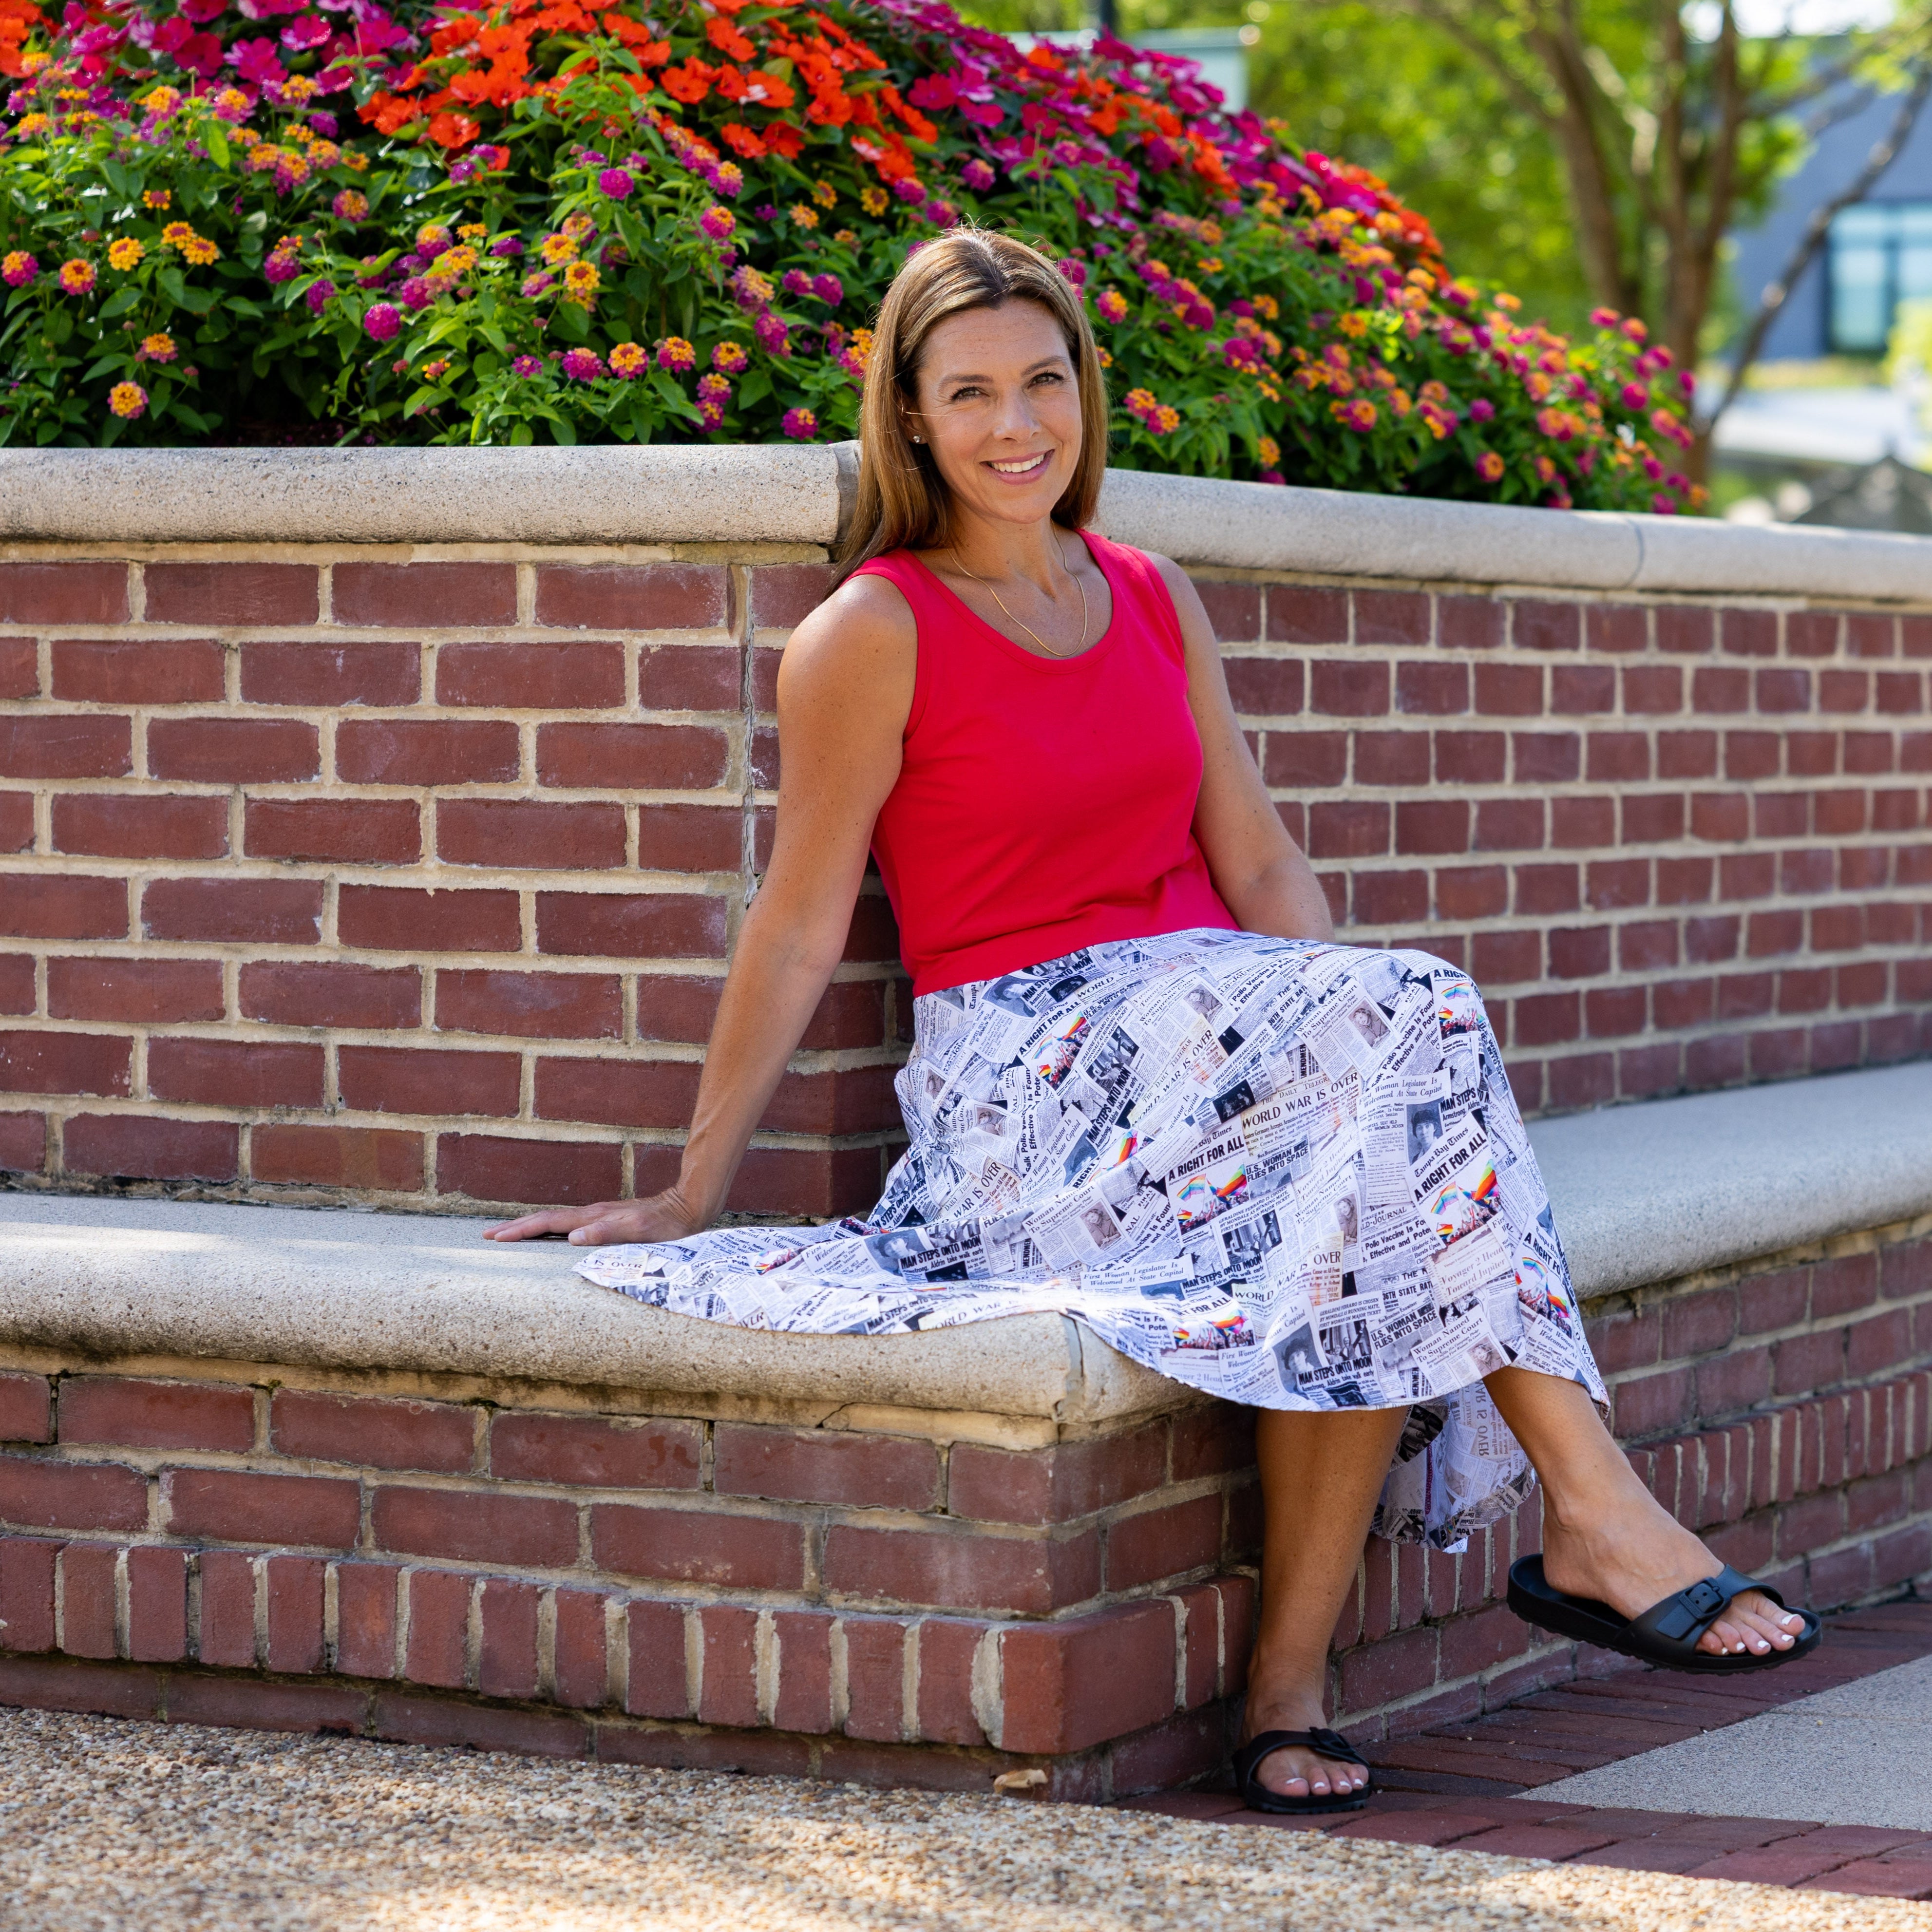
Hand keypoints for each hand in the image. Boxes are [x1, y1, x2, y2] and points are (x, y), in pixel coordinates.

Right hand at [483, 1185, 707, 1246]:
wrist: (687, 1207)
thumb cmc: (666, 1225)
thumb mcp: (639, 1231)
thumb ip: (608, 1232)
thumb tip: (572, 1237)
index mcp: (593, 1217)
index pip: (549, 1223)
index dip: (521, 1229)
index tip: (496, 1236)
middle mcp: (591, 1214)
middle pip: (546, 1219)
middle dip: (516, 1227)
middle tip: (488, 1236)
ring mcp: (598, 1216)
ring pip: (556, 1221)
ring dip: (530, 1227)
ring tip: (508, 1235)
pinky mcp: (606, 1220)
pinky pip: (569, 1225)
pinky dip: (550, 1229)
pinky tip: (549, 1236)